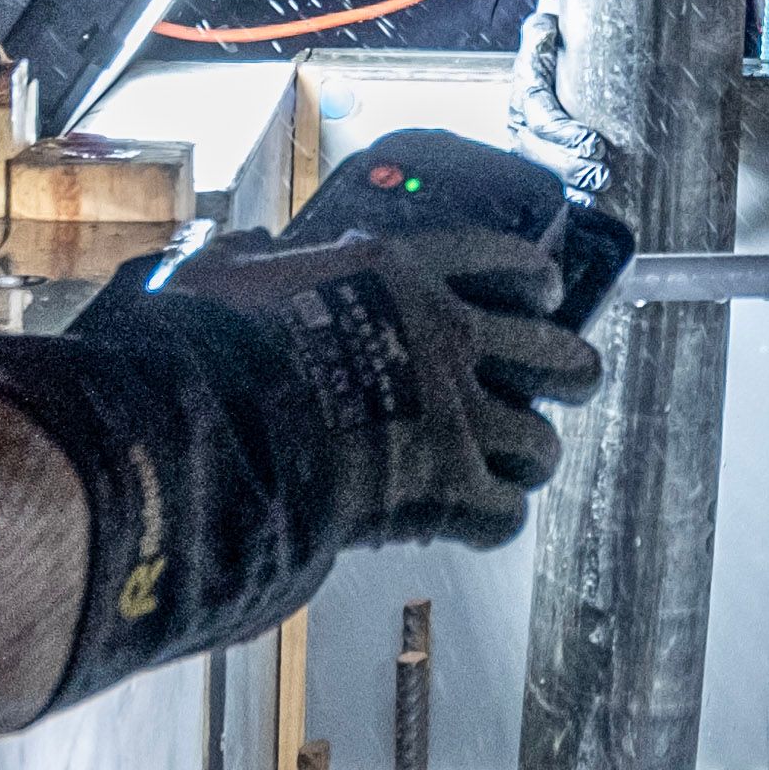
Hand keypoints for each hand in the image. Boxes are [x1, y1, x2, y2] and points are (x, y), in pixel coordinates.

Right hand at [0, 220, 610, 710]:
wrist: (212, 424)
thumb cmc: (202, 346)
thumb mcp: (210, 276)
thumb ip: (237, 259)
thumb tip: (241, 248)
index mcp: (396, 271)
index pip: (500, 258)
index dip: (532, 276)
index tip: (543, 288)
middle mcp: (443, 335)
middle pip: (554, 349)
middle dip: (566, 369)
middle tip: (562, 382)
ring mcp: (454, 412)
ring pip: (542, 440)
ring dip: (529, 454)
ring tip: (514, 465)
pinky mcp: (447, 485)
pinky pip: (505, 513)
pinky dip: (492, 521)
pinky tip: (474, 521)